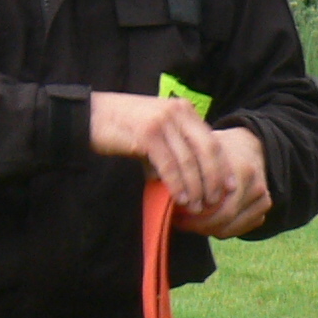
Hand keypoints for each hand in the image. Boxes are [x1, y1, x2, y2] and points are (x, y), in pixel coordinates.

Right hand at [92, 90, 267, 230]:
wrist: (87, 116)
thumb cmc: (122, 127)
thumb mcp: (156, 132)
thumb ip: (175, 148)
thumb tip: (192, 179)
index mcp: (184, 110)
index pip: (213, 142)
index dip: (223, 167)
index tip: (231, 188)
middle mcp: (177, 112)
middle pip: (208, 152)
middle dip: (214, 180)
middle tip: (215, 202)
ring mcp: (163, 121)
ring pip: (189, 161)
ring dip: (195, 187)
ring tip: (197, 206)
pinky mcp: (148, 134)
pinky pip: (169, 165)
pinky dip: (177, 184)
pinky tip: (180, 199)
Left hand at [176, 125, 273, 236]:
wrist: (249, 145)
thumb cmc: (217, 149)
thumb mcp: (200, 149)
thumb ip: (184, 167)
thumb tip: (159, 184)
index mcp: (240, 169)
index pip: (214, 204)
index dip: (192, 215)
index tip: (174, 215)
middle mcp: (255, 184)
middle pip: (224, 219)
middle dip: (199, 225)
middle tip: (181, 223)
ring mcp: (263, 196)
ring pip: (232, 227)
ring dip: (210, 230)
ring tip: (192, 224)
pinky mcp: (265, 205)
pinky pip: (243, 228)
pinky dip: (225, 229)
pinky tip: (210, 222)